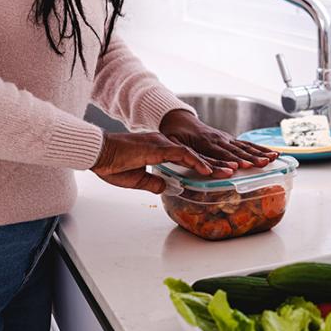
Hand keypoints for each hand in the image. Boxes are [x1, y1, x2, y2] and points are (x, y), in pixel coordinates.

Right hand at [91, 130, 231, 193]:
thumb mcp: (136, 179)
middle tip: (233, 171)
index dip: (203, 166)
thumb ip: (153, 182)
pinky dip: (196, 162)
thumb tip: (167, 186)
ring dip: (212, 164)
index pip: (187, 159)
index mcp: (159, 150)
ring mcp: (162, 144)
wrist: (98, 154)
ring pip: (193, 154)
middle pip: (195, 156)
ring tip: (228, 172)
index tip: (217, 174)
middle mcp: (164, 144)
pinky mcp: (158, 147)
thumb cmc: (111, 165)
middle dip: (216, 165)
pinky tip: (208, 170)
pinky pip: (182, 154)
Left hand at [159, 109, 278, 168]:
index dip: (231, 160)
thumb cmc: (174, 134)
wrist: (178, 119)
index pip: (220, 153)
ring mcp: (225, 138)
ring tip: (273, 158)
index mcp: (204, 142)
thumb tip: (192, 163)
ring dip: (259, 152)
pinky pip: (246, 144)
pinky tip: (271, 153)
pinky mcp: (229, 139)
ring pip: (245, 146)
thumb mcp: (171, 143)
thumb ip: (182, 153)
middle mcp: (218, 139)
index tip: (242, 166)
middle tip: (264, 163)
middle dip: (251, 157)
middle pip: (237, 150)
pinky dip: (259, 148)